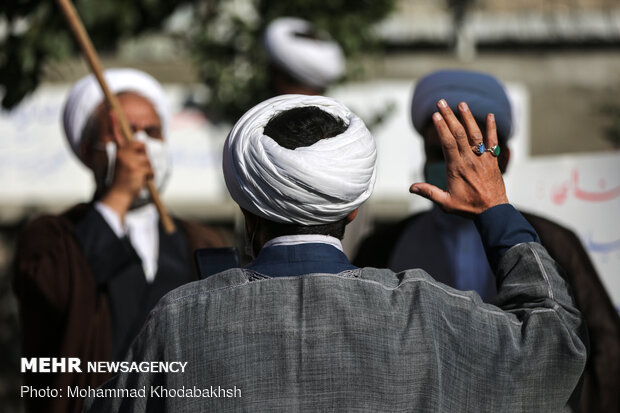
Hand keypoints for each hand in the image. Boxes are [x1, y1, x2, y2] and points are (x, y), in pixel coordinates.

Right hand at [100, 111, 152, 217]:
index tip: (111, 111)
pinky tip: (140, 181)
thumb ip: (129, 153)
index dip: (114, 122)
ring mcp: (129, 161)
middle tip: (137, 167)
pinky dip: (149, 176)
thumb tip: (140, 141)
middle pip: (142, 145)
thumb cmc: (121, 181)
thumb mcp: (124, 164)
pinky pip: (151, 169)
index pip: (116, 134)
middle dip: (144, 156)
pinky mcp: (136, 168)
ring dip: (147, 169)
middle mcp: (122, 154)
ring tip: (137, 176)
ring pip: (148, 159)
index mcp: (118, 152)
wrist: (118, 195)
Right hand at [410, 99, 508, 217]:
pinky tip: (490, 116)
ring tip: (461, 104)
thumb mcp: (446, 203)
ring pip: (475, 134)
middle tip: (442, 102)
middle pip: (459, 134)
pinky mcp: (493, 160)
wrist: (493, 211)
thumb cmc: (468, 208)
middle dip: (449, 116)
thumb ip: (429, 193)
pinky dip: (492, 128)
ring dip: (468, 118)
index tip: (436, 115)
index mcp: (456, 168)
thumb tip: (411, 188)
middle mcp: (470, 160)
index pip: (448, 143)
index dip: (442, 128)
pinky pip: (493, 142)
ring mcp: (482, 159)